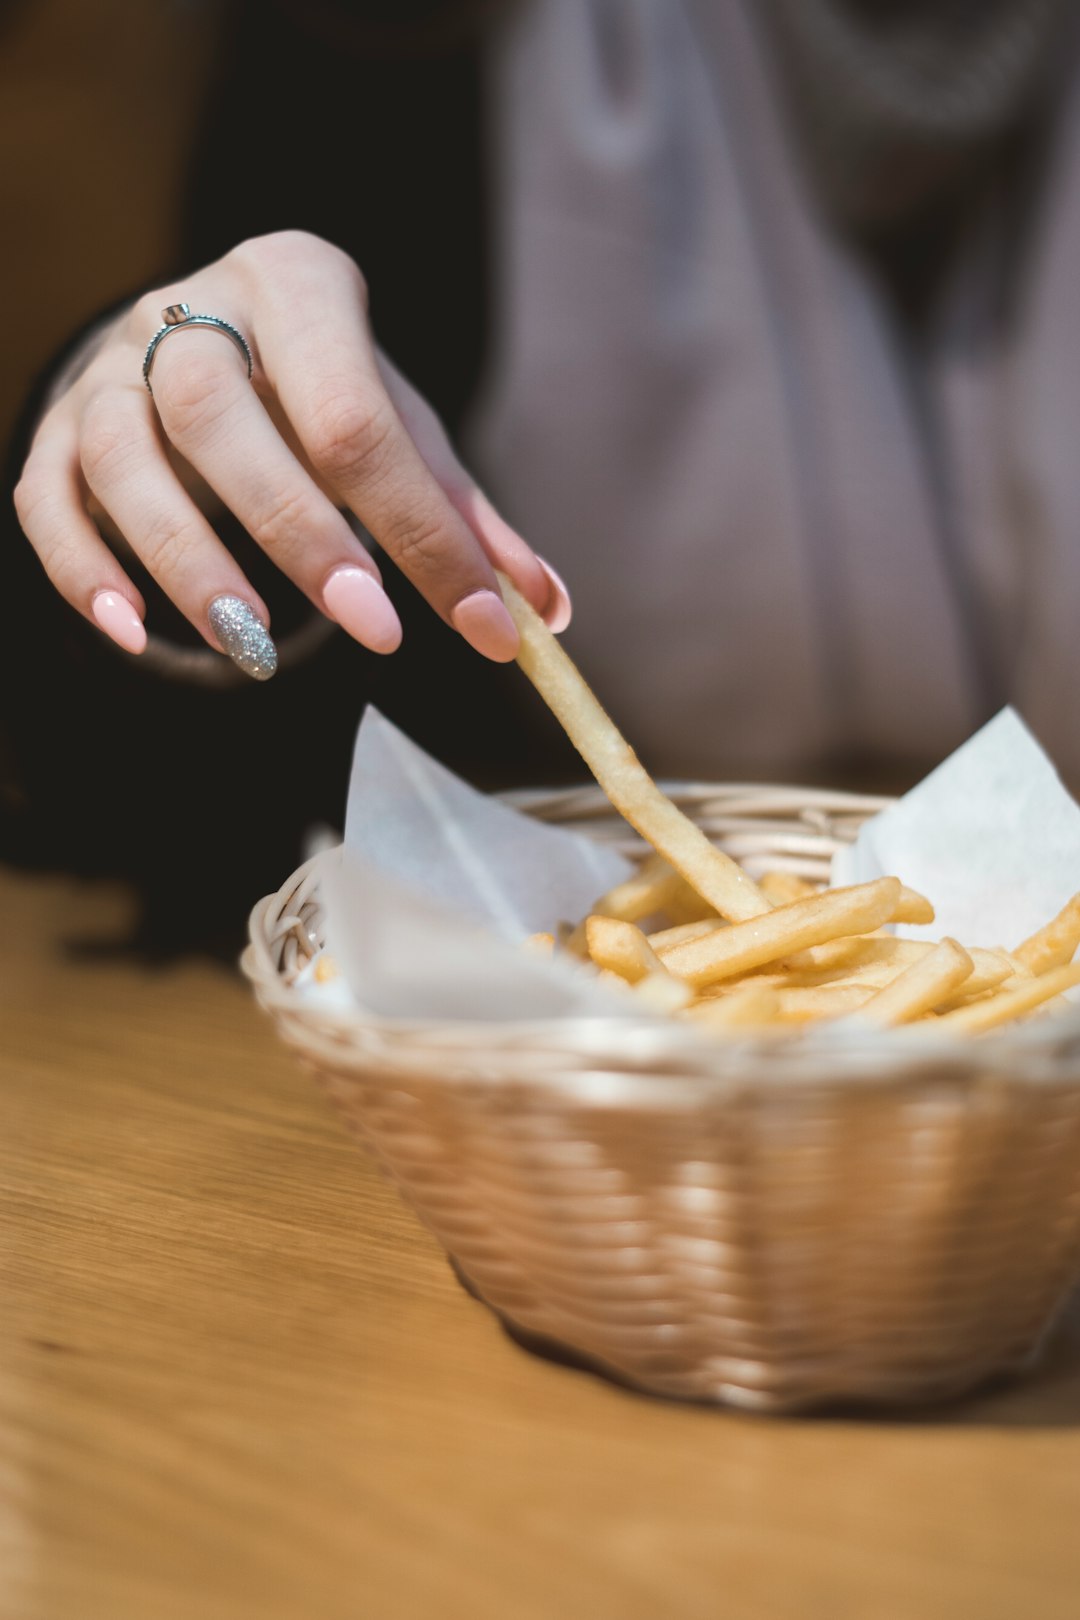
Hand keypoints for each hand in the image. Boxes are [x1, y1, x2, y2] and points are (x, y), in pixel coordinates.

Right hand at [13, 231, 569, 674]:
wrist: (204, 343)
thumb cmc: (321, 396)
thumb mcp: (401, 432)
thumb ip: (463, 517)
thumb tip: (546, 612)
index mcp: (297, 286)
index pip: (354, 414)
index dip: (417, 527)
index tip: (481, 626)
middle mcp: (190, 312)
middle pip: (220, 413)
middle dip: (298, 530)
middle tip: (373, 631)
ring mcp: (109, 368)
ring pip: (121, 454)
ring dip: (188, 561)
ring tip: (256, 651)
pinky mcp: (55, 427)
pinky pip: (47, 496)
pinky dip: (84, 569)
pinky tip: (133, 633)